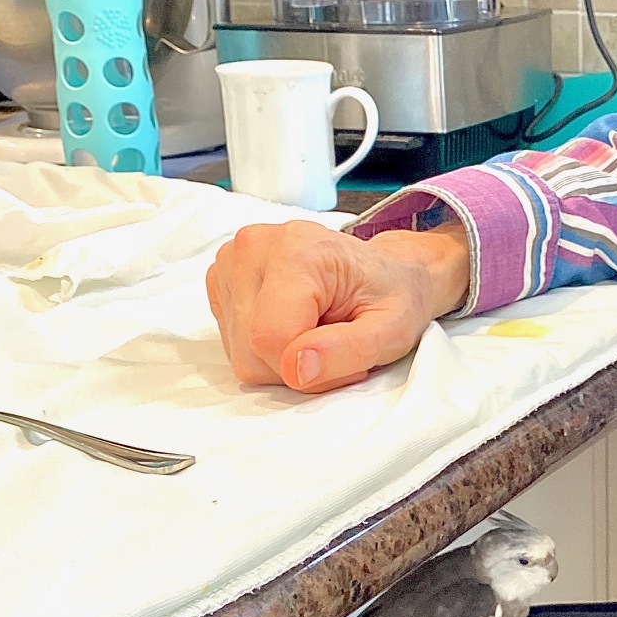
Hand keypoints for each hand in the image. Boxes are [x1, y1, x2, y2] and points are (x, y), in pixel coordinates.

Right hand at [206, 220, 470, 392]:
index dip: (309, 368)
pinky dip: (266, 348)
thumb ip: (348, 350)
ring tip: (319, 330)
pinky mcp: (222, 280)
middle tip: (336, 343)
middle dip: (295, 365)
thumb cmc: (394, 295)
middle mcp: (256, 246)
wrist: (388, 270)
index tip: (347, 357)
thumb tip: (296, 370)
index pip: (271, 338)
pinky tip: (295, 323)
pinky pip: (233, 343)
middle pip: (251, 350)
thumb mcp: (393, 330)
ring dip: (281, 358)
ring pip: (239, 352)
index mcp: (299, 249)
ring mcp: (233, 261)